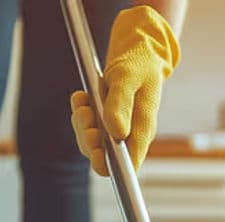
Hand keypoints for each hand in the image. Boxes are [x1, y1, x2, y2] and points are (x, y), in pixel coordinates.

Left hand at [70, 6, 179, 175]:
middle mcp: (130, 135)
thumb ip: (122, 104)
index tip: (96, 154)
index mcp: (143, 130)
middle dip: (89, 139)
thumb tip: (116, 133)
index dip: (112, 166)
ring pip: (91, 142)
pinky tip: (81, 97)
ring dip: (82, 125)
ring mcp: (118, 130)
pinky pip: (87, 127)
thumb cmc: (138, 65)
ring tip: (83, 102)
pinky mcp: (106, 122)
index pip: (130, 164)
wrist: (139, 52)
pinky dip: (80, 113)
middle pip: (104, 156)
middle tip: (86, 114)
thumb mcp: (129, 78)